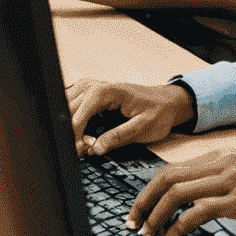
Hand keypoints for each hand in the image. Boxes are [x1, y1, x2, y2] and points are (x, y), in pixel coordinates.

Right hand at [66, 77, 192, 155]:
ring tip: (86, 142)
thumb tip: (96, 148)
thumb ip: (119, 137)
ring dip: (71, 126)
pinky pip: (72, 105)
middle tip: (85, 149)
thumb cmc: (159, 112)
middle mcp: (97, 85)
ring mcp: (92, 87)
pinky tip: (85, 133)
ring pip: (67, 107)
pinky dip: (74, 120)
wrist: (168, 101)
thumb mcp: (144, 127)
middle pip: (69, 110)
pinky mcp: (91, 93)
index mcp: (109, 91)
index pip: (79, 112)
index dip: (76, 134)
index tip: (80, 150)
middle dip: (72, 132)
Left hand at [127, 150, 235, 235]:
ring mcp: (229, 181)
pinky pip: (197, 213)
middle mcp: (220, 164)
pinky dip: (176, 229)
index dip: (148, 191)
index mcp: (219, 156)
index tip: (138, 210)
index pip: (171, 169)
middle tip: (132, 225)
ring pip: (177, 193)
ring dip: (156, 217)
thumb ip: (217, 178)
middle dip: (143, 203)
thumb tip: (188, 196)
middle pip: (167, 178)